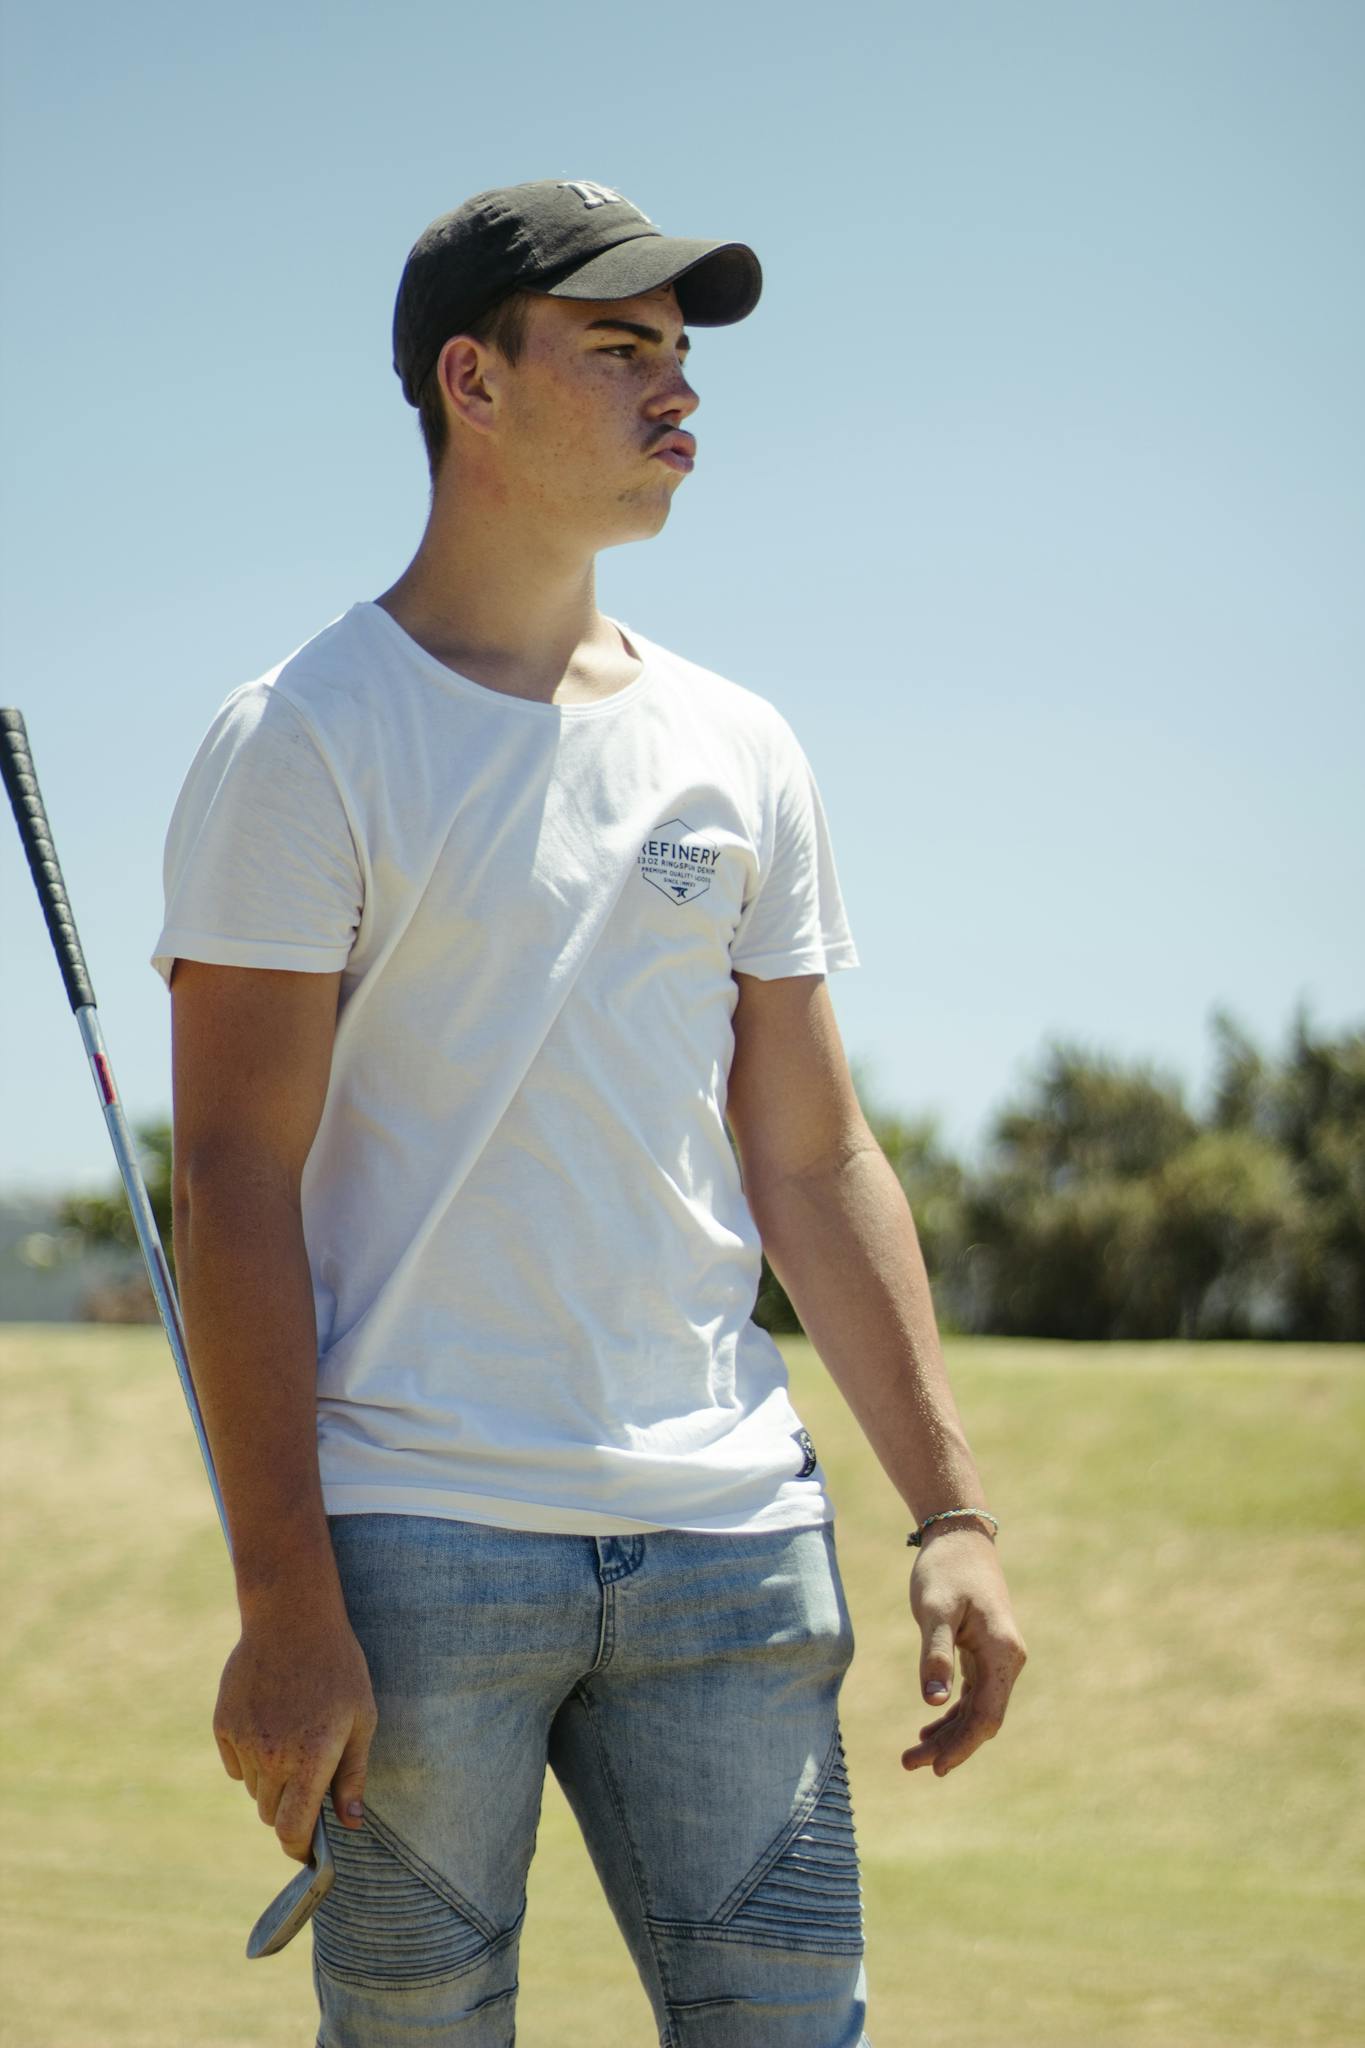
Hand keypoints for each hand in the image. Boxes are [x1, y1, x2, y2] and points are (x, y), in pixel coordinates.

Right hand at [212, 1601, 377, 1860]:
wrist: (292, 1617)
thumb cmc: (337, 1667)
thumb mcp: (361, 1718)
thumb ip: (353, 1775)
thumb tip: (350, 1823)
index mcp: (311, 1759)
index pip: (292, 1830)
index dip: (298, 1849)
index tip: (306, 1851)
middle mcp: (273, 1757)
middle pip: (271, 1814)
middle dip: (289, 1807)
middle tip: (308, 1776)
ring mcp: (244, 1740)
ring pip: (254, 1789)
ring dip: (271, 1781)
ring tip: (293, 1737)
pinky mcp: (224, 1725)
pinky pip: (236, 1763)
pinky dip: (250, 1757)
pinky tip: (270, 1722)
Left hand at [901, 1530, 1026, 1777]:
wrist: (959, 1535)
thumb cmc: (946, 1569)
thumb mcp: (935, 1609)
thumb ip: (936, 1654)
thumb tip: (932, 1701)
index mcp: (1002, 1652)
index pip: (988, 1714)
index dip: (964, 1744)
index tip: (937, 1767)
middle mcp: (1008, 1659)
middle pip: (982, 1718)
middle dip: (950, 1745)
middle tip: (909, 1764)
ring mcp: (998, 1656)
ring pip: (977, 1709)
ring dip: (949, 1733)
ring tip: (913, 1755)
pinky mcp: (985, 1652)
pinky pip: (974, 1694)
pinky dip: (953, 1712)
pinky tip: (930, 1724)